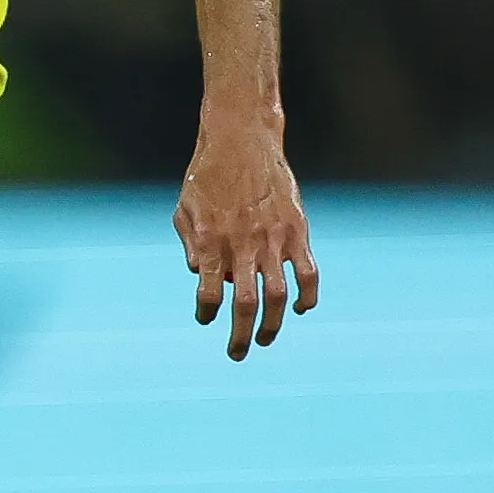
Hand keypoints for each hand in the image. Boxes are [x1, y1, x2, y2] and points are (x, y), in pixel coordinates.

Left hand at [174, 116, 316, 360]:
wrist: (242, 139)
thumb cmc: (206, 175)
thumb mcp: (184, 208)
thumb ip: (191, 244)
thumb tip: (200, 276)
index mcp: (210, 241)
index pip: (209, 293)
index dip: (206, 312)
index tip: (205, 318)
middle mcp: (242, 244)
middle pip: (244, 304)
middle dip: (240, 335)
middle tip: (236, 353)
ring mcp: (273, 239)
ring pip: (278, 295)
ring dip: (273, 324)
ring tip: (265, 339)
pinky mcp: (297, 230)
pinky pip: (308, 272)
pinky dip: (308, 295)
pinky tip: (302, 309)